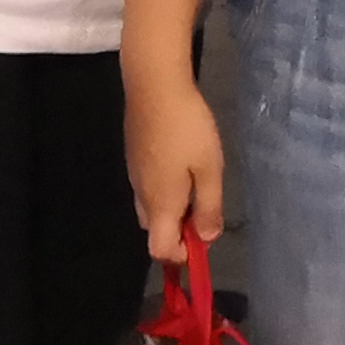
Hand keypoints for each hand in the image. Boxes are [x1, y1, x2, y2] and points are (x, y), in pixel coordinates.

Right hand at [126, 83, 225, 264]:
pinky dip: (166, 191)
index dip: (182, 256)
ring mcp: (134, 176)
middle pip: (156, 231)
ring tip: (199, 181)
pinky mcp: (134, 159)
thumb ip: (208, 207)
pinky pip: (148, 189)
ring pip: (152, 209)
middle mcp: (142, 196)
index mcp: (161, 203)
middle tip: (206, 205)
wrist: (154, 88)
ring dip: (175, 209)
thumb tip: (206, 240)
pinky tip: (183, 164)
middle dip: (181, 231)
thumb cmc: (188, 129)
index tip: (204, 240)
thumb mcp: (209, 168)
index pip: (160, 250)